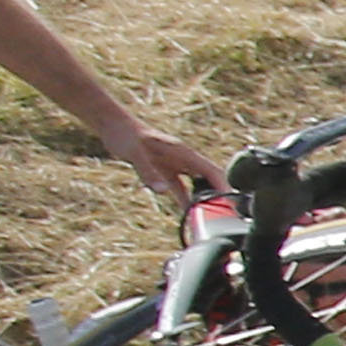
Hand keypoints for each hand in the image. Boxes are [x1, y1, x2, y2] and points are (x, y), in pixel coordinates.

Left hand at [103, 118, 229, 206]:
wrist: (112, 125)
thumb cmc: (125, 135)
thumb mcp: (135, 153)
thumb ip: (148, 172)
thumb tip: (162, 191)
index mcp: (183, 153)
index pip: (212, 171)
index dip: (225, 186)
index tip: (233, 203)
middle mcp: (183, 159)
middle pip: (209, 180)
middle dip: (219, 196)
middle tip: (224, 216)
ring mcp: (174, 165)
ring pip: (195, 186)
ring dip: (202, 201)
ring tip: (209, 220)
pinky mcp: (164, 170)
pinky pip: (179, 188)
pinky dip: (184, 200)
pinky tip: (187, 214)